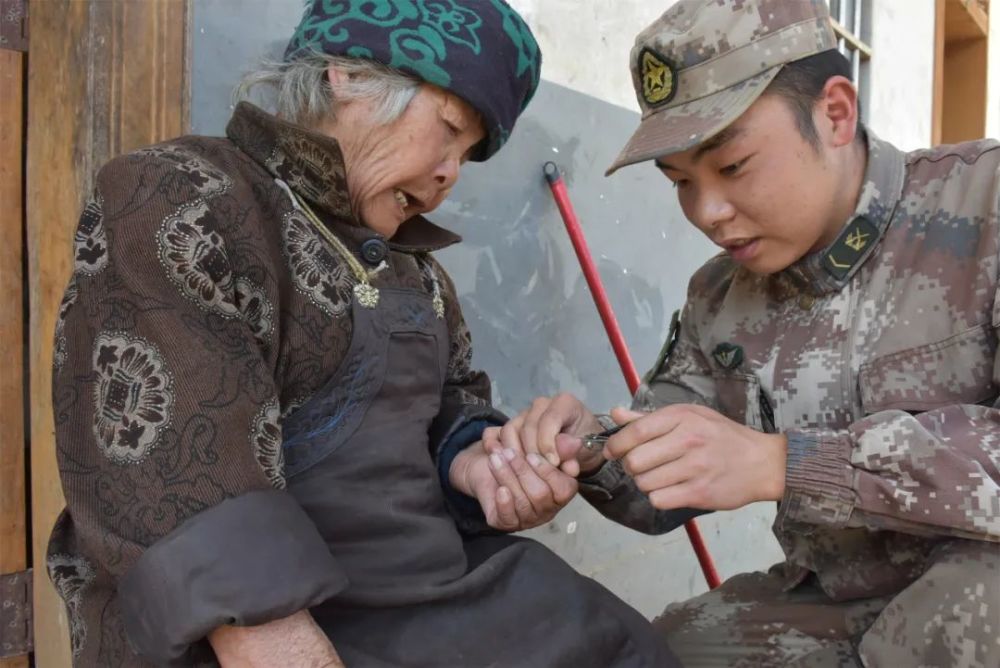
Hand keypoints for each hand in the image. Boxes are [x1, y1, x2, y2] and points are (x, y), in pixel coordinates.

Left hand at [449, 435, 577, 530]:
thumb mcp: (540, 446)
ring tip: (495, 459)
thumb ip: (559, 446)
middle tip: (508, 452)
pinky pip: (509, 519)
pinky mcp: (507, 522)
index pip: (563, 489)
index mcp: (560, 492)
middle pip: (540, 495)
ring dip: (507, 477)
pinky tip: (500, 489)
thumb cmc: (520, 455)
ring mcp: (528, 518)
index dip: (547, 471)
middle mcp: (547, 509)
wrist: (492, 462)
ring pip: (522, 503)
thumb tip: (575, 442)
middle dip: (522, 471)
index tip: (531, 454)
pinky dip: (504, 504)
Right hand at [490, 393, 604, 475]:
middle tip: (540, 472)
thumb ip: (571, 453)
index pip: (549, 420)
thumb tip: (558, 462)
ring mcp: (525, 412)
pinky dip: (504, 449)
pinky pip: (501, 434)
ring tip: (527, 471)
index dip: (548, 443)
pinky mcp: (514, 423)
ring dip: (517, 453)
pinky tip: (511, 464)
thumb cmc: (585, 445)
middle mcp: (542, 404)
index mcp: (564, 403)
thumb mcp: (585, 450)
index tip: (554, 463)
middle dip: (533, 452)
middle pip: (528, 427)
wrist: (581, 446)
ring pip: (511, 430)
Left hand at [603, 404, 787, 510]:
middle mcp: (688, 441)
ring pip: (644, 483)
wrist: (763, 463)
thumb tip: (615, 413)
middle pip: (634, 461)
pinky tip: (670, 490)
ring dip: (645, 483)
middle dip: (630, 466)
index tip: (611, 451)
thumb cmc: (723, 436)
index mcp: (682, 418)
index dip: (615, 444)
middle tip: (641, 466)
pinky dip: (658, 497)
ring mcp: (694, 469)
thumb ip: (650, 418)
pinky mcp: (699, 493)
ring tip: (659, 477)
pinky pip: (659, 500)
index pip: (635, 432)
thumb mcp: (691, 416)